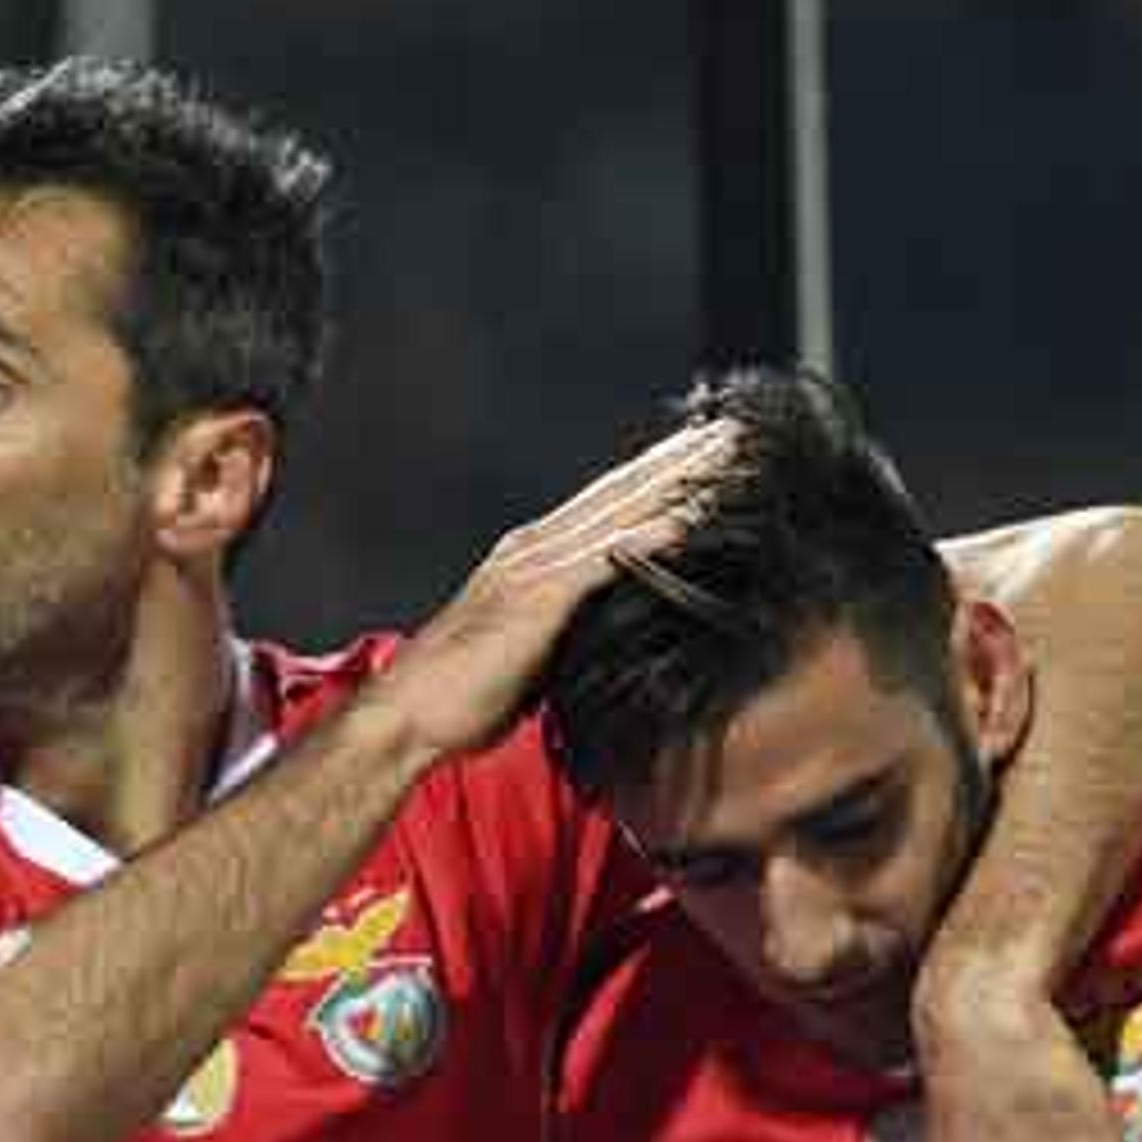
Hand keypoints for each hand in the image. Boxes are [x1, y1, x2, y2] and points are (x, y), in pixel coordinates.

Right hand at [368, 418, 732, 758]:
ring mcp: (535, 569)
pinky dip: (646, 536)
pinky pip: (604, 560)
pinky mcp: (537, 601)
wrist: (407, 717)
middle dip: (679, 456)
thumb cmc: (467, 694)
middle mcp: (536, 548)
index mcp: (536, 556)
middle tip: (734, 424)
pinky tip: (688, 520)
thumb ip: (576, 623)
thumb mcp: (538, 648)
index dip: (660, 471)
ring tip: (727, 452)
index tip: (710, 448)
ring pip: (618, 509)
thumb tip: (624, 625)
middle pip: (622, 489)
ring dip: (674, 478)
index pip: (611, 501)